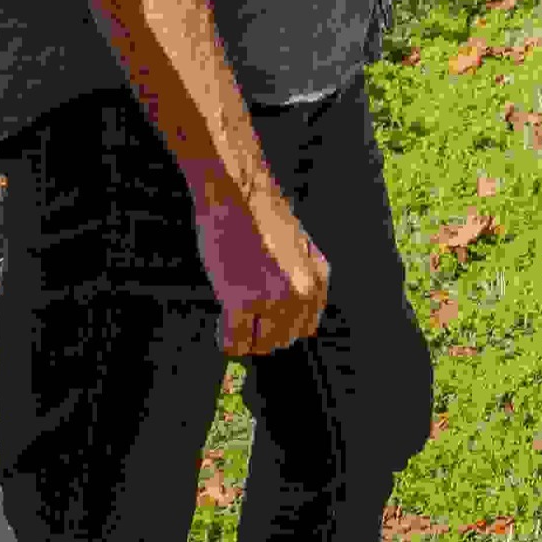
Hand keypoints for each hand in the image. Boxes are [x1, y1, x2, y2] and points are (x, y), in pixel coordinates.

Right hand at [193, 185, 330, 358]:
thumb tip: (283, 320)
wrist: (239, 195)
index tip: (263, 314)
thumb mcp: (296, 251)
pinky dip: (227, 340)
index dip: (281, 324)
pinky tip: (222, 321)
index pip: (305, 326)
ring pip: (261, 346)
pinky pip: (236, 343)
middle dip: (262, 331)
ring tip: (233, 311)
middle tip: (244, 312)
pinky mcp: (244, 300)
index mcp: (320, 279)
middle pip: (284, 340)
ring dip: (246, 335)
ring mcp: (276, 299)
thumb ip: (298, 282)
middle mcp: (304, 293)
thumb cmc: (260, 219)